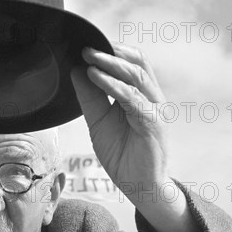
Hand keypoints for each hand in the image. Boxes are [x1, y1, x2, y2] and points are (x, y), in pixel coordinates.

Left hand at [70, 43, 168, 203]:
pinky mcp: (152, 122)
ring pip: (136, 76)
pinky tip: (97, 77)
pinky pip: (132, 98)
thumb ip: (90, 99)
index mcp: (140, 96)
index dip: (111, 52)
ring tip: (89, 57)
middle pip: (136, 64)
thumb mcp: (98, 122)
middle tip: (85, 47)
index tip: (86, 46)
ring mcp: (153, 109)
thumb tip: (77, 71)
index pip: (130, 65)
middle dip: (110, 53)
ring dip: (111, 64)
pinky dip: (113, 85)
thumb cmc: (122, 154)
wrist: (138, 185)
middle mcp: (150, 98)